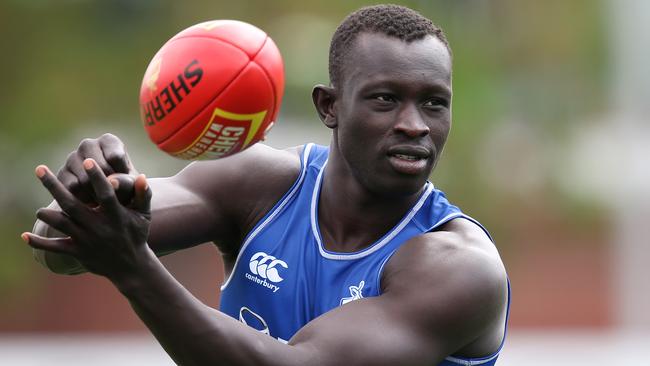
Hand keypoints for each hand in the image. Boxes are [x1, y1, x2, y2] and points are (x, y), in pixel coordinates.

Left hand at [23, 159, 151, 279]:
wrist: (131, 266)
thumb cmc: (137, 235)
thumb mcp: (144, 215)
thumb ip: (143, 195)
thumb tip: (142, 176)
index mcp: (115, 216)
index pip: (105, 194)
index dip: (96, 178)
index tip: (86, 161)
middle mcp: (99, 227)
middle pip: (72, 204)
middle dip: (55, 186)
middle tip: (39, 169)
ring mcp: (87, 240)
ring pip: (62, 224)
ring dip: (47, 215)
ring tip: (39, 208)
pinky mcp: (78, 252)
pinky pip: (56, 247)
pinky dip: (40, 243)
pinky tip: (24, 236)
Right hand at [58, 133, 135, 203]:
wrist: (108, 200)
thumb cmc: (125, 186)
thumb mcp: (131, 185)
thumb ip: (126, 182)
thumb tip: (112, 183)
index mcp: (109, 141)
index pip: (115, 157)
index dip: (121, 175)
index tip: (126, 182)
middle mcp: (88, 145)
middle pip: (97, 167)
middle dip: (107, 185)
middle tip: (114, 196)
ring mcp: (72, 157)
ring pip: (84, 178)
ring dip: (96, 194)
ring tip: (105, 200)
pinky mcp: (62, 173)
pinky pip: (72, 188)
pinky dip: (84, 198)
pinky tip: (92, 202)